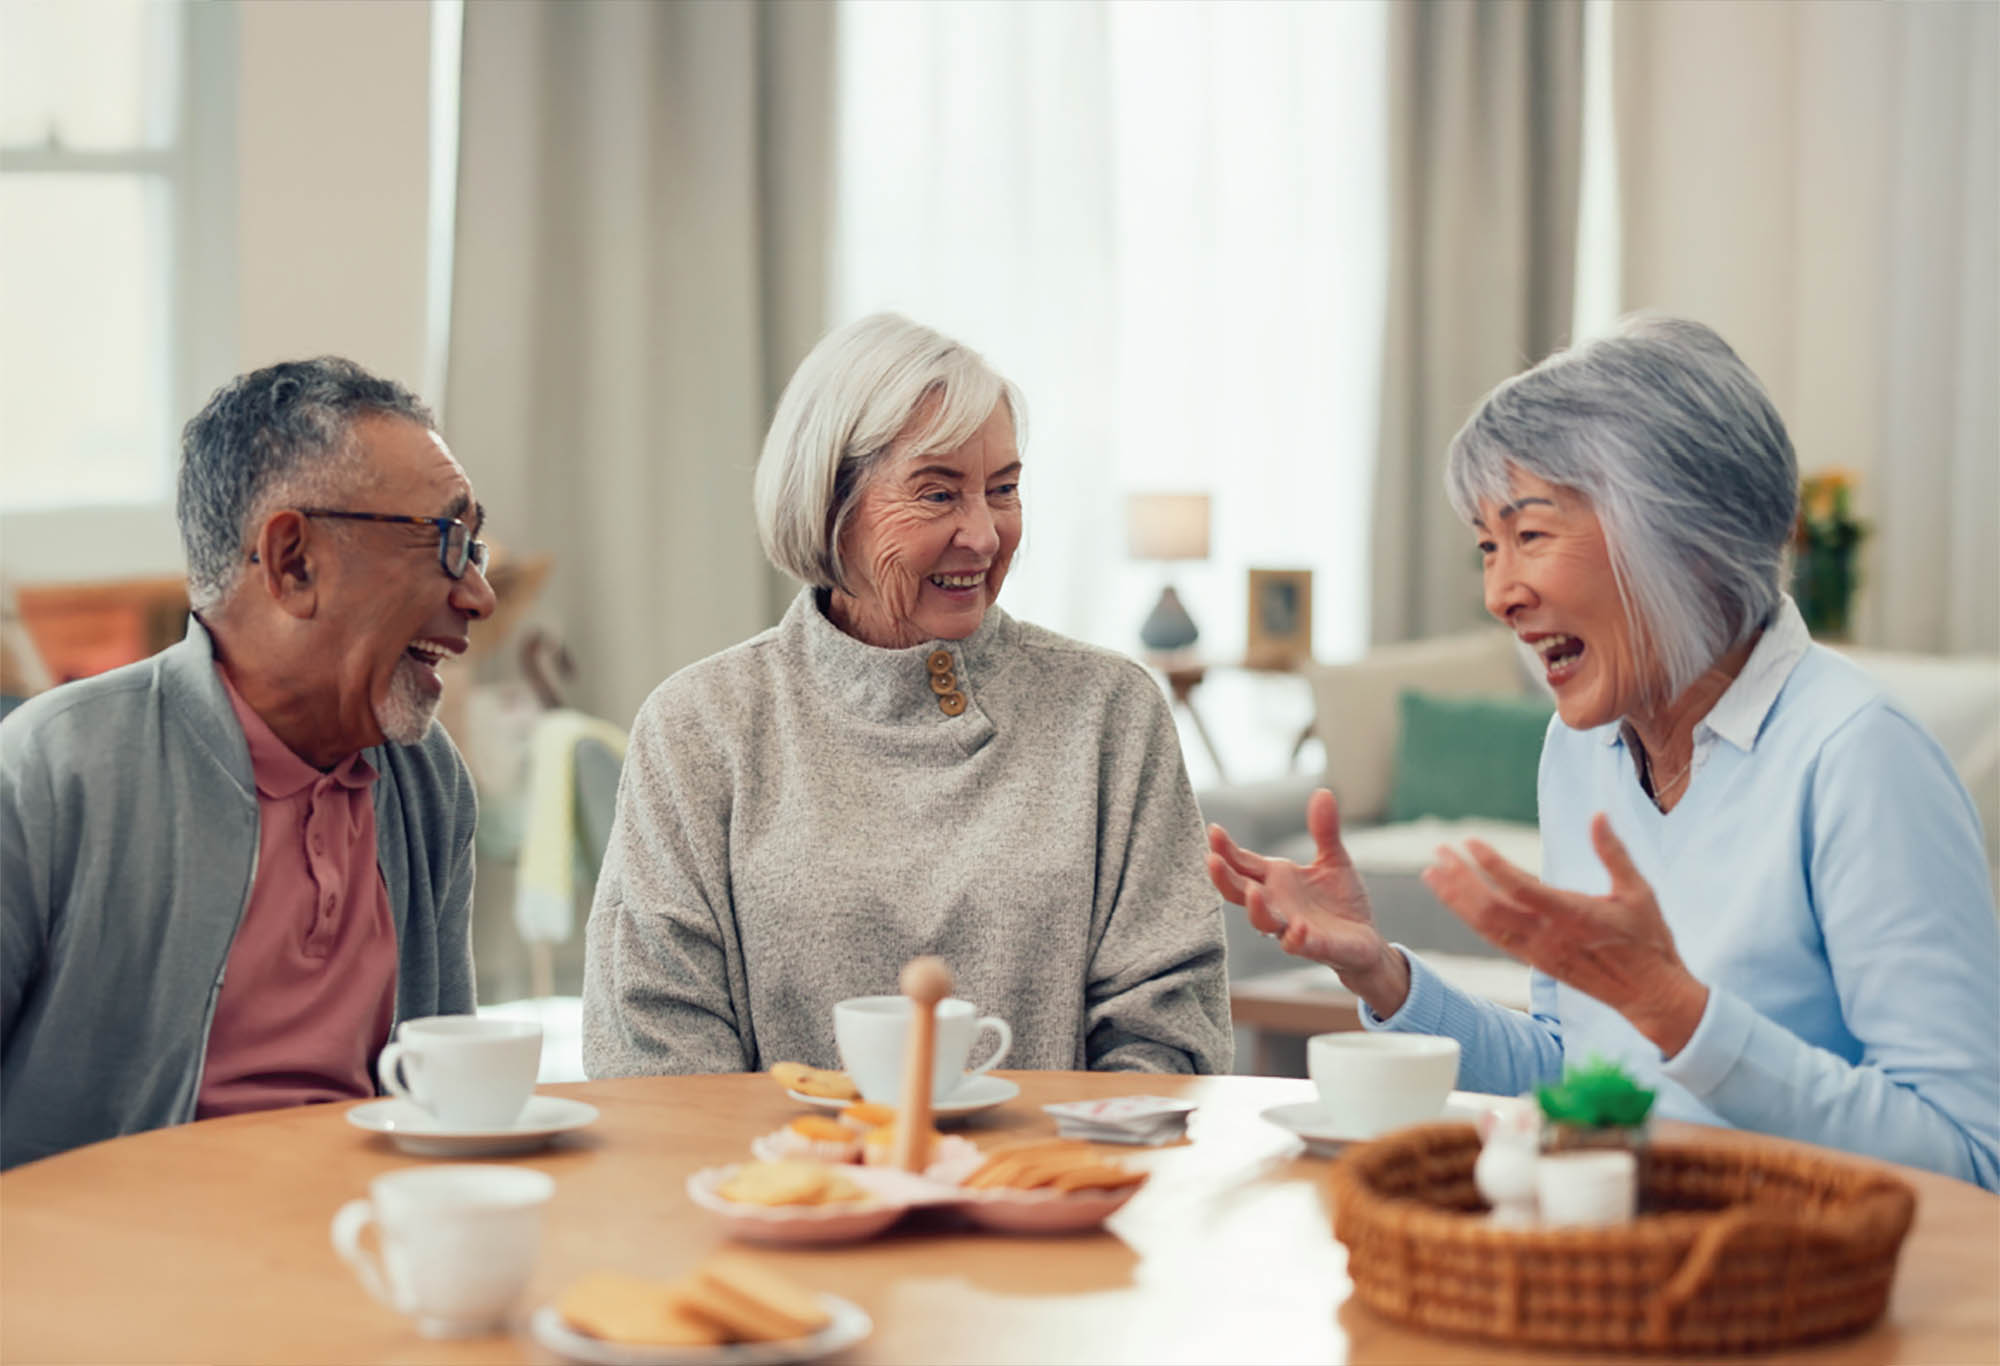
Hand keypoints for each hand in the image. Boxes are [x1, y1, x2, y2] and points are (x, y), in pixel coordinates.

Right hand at [1206, 788, 1409, 1014]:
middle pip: (1239, 892)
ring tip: (1252, 892)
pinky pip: (1298, 944)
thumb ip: (1324, 830)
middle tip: (1212, 859)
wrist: (1365, 940)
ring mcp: (1290, 926)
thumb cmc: (1341, 901)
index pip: (1243, 863)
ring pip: (1263, 921)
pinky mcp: (1313, 946)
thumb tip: (1323, 792)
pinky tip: (1298, 928)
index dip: (1226, 849)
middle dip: (1224, 878)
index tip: (1214, 831)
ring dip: (1255, 908)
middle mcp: (1276, 903)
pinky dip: (1295, 937)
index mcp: (1276, 879)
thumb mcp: (1334, 859)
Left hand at [1420, 812, 1708, 1056]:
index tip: (1469, 841)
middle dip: (1460, 878)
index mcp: (1574, 915)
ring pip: (1486, 926)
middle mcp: (1550, 937)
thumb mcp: (1638, 891)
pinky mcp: (1535, 962)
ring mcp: (1539, 953)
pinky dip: (1470, 918)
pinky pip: (1495, 939)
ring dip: (1456, 898)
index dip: (1491, 865)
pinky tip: (1455, 901)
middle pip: (1491, 907)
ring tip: (1432, 873)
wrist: (1648, 994)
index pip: (1521, 888)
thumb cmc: (1647, 939)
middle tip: (1438, 851)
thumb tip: (1598, 814)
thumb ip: (1614, 853)